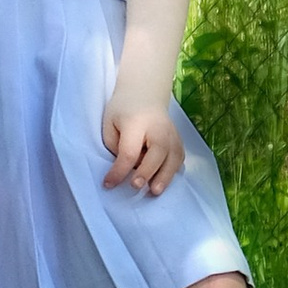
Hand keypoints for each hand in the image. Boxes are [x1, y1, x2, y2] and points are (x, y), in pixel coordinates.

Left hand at [101, 68, 185, 195]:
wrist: (144, 95)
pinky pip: (178, 160)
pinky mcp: (179, 141)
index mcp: (137, 122)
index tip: (108, 184)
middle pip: (155, 155)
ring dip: (164, 178)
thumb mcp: (109, 123)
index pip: (129, 151)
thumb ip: (115, 146)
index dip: (119, 171)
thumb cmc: (123, 110)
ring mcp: (172, 134)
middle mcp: (158, 128)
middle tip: (135, 187)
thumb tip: (126, 168)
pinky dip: (172, 172)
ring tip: (154, 191)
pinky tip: (164, 181)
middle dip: (145, 173)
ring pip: (172, 160)